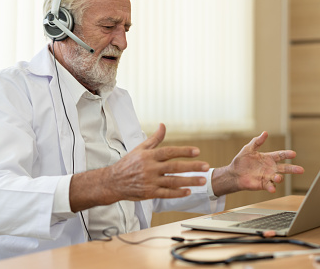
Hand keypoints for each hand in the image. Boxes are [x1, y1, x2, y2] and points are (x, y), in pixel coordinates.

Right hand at [69, 124, 208, 211]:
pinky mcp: (149, 193)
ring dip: (189, 181)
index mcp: (149, 156)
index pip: (169, 152)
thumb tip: (163, 125)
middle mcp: (151, 168)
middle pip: (175, 167)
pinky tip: (188, 192)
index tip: (197, 151)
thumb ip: (155, 138)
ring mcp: (150, 181)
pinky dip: (178, 193)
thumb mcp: (140, 148)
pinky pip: (166, 194)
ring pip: (173, 181)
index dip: (183, 151)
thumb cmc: (128, 163)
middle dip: (192, 167)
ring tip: (202, 180)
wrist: (113, 181)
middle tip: (206, 167)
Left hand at [211, 131, 303, 196]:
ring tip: (279, 178)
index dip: (287, 154)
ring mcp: (267, 176)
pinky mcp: (263, 184)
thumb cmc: (242, 160)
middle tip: (301, 170)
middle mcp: (270, 168)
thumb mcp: (248, 148)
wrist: (234, 173)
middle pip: (284, 168)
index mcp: (268, 158)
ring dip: (279, 178)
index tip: (293, 154)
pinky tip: (272, 188)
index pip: (280, 155)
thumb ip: (257, 141)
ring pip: (278, 177)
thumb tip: (265, 133)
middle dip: (293, 169)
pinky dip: (271, 187)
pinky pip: (269, 186)